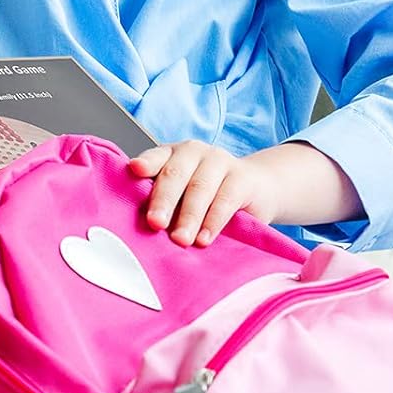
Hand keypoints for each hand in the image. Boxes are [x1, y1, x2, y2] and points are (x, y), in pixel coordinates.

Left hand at [127, 140, 278, 248]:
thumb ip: (163, 202)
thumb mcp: (182, 193)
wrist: (256, 186)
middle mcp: (193, 152)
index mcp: (172, 154)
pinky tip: (204, 239)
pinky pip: (225, 199)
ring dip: (189, 217)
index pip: (156, 157)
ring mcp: (219, 161)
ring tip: (180, 240)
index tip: (135, 170)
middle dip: (163, 200)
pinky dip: (213, 221)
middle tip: (155, 223)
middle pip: (175, 174)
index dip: (146, 163)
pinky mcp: (241, 177)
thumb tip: (140, 229)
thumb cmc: (208, 192)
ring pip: (200, 188)